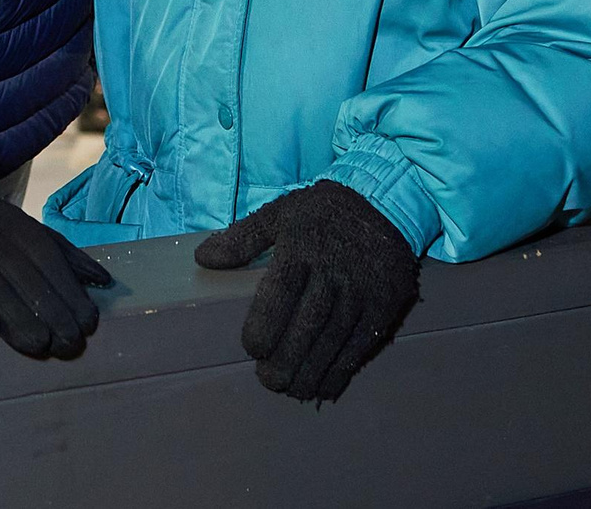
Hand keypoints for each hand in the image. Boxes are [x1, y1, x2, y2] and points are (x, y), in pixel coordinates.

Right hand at [0, 182, 111, 359]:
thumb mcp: (8, 228)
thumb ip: (55, 252)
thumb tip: (102, 281)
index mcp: (3, 217)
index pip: (41, 251)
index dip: (66, 287)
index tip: (87, 323)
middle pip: (15, 266)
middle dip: (46, 305)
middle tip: (67, 343)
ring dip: (13, 311)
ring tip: (38, 344)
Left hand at [194, 181, 419, 401]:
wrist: (387, 202)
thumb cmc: (325, 212)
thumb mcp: (281, 212)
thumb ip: (242, 237)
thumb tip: (203, 258)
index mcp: (302, 248)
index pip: (279, 295)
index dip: (263, 329)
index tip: (252, 348)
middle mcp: (333, 272)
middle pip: (306, 326)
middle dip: (284, 361)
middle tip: (268, 380)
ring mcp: (362, 291)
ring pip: (332, 342)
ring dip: (309, 373)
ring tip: (291, 388)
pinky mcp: (384, 305)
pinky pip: (360, 346)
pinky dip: (340, 371)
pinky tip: (322, 385)